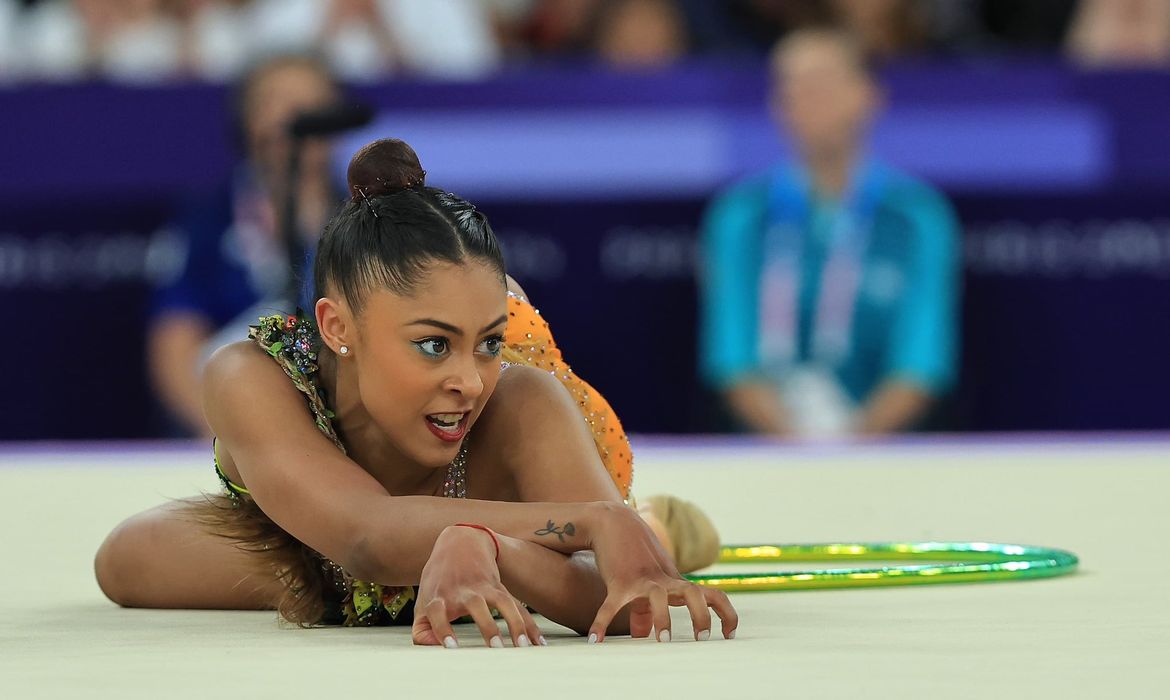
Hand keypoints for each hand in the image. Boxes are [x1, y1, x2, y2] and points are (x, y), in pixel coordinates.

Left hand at [412, 525, 543, 648]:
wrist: (460, 542)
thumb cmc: (439, 580)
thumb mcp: (423, 601)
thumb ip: (422, 631)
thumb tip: (437, 649)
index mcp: (439, 597)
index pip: (437, 613)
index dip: (442, 629)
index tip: (452, 646)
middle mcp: (462, 591)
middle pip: (476, 605)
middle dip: (487, 626)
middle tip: (496, 648)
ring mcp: (483, 587)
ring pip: (503, 602)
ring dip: (514, 623)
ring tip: (522, 646)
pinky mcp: (499, 587)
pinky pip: (517, 606)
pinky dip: (529, 625)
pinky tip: (539, 643)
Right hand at [585, 503, 737, 642]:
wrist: (612, 522)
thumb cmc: (633, 555)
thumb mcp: (646, 581)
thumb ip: (646, 610)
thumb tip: (642, 635)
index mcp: (676, 582)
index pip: (713, 595)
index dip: (726, 614)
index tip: (729, 635)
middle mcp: (664, 580)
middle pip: (693, 593)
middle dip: (702, 616)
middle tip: (702, 638)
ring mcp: (642, 580)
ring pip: (659, 596)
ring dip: (663, 618)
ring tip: (663, 641)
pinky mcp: (619, 581)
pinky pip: (611, 605)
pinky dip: (602, 623)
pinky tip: (595, 641)